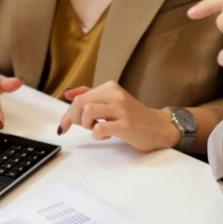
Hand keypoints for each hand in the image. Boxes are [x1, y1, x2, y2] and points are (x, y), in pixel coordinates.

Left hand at [58, 82, 181, 152]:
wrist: (158, 127)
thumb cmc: (133, 117)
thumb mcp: (111, 102)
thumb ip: (90, 96)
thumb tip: (67, 93)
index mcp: (109, 87)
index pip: (79, 97)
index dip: (67, 114)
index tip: (63, 127)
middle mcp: (115, 95)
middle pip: (80, 102)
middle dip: (74, 119)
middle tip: (85, 127)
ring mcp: (121, 109)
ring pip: (87, 111)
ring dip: (87, 125)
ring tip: (96, 129)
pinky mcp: (126, 125)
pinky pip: (99, 128)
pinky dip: (97, 135)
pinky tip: (108, 136)